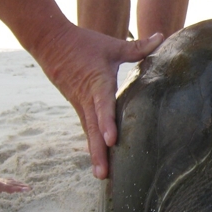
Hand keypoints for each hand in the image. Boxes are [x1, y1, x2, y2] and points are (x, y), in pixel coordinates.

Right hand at [34, 23, 163, 178]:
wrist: (49, 42)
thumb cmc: (84, 43)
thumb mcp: (111, 45)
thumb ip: (137, 46)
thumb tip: (161, 36)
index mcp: (97, 82)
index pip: (102, 106)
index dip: (107, 123)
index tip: (111, 140)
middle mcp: (86, 98)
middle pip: (93, 128)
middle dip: (98, 152)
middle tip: (103, 174)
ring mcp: (79, 104)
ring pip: (87, 132)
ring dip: (94, 153)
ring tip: (101, 175)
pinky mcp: (77, 106)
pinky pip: (85, 127)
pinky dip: (91, 144)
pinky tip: (98, 161)